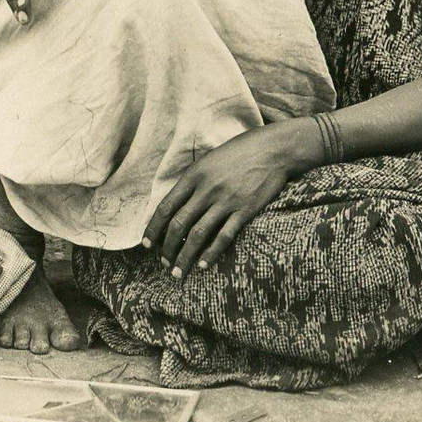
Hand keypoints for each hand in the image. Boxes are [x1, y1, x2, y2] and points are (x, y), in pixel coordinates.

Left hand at [142, 121, 317, 278]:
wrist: (274, 148)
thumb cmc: (241, 151)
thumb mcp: (211, 159)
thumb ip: (194, 180)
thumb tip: (177, 203)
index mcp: (194, 175)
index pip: (166, 207)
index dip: (153, 228)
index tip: (147, 244)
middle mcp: (206, 189)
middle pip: (178, 224)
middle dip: (167, 248)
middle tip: (164, 263)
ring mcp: (226, 200)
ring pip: (197, 235)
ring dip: (185, 257)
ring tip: (179, 272)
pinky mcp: (244, 210)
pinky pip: (223, 237)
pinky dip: (211, 253)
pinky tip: (203, 265)